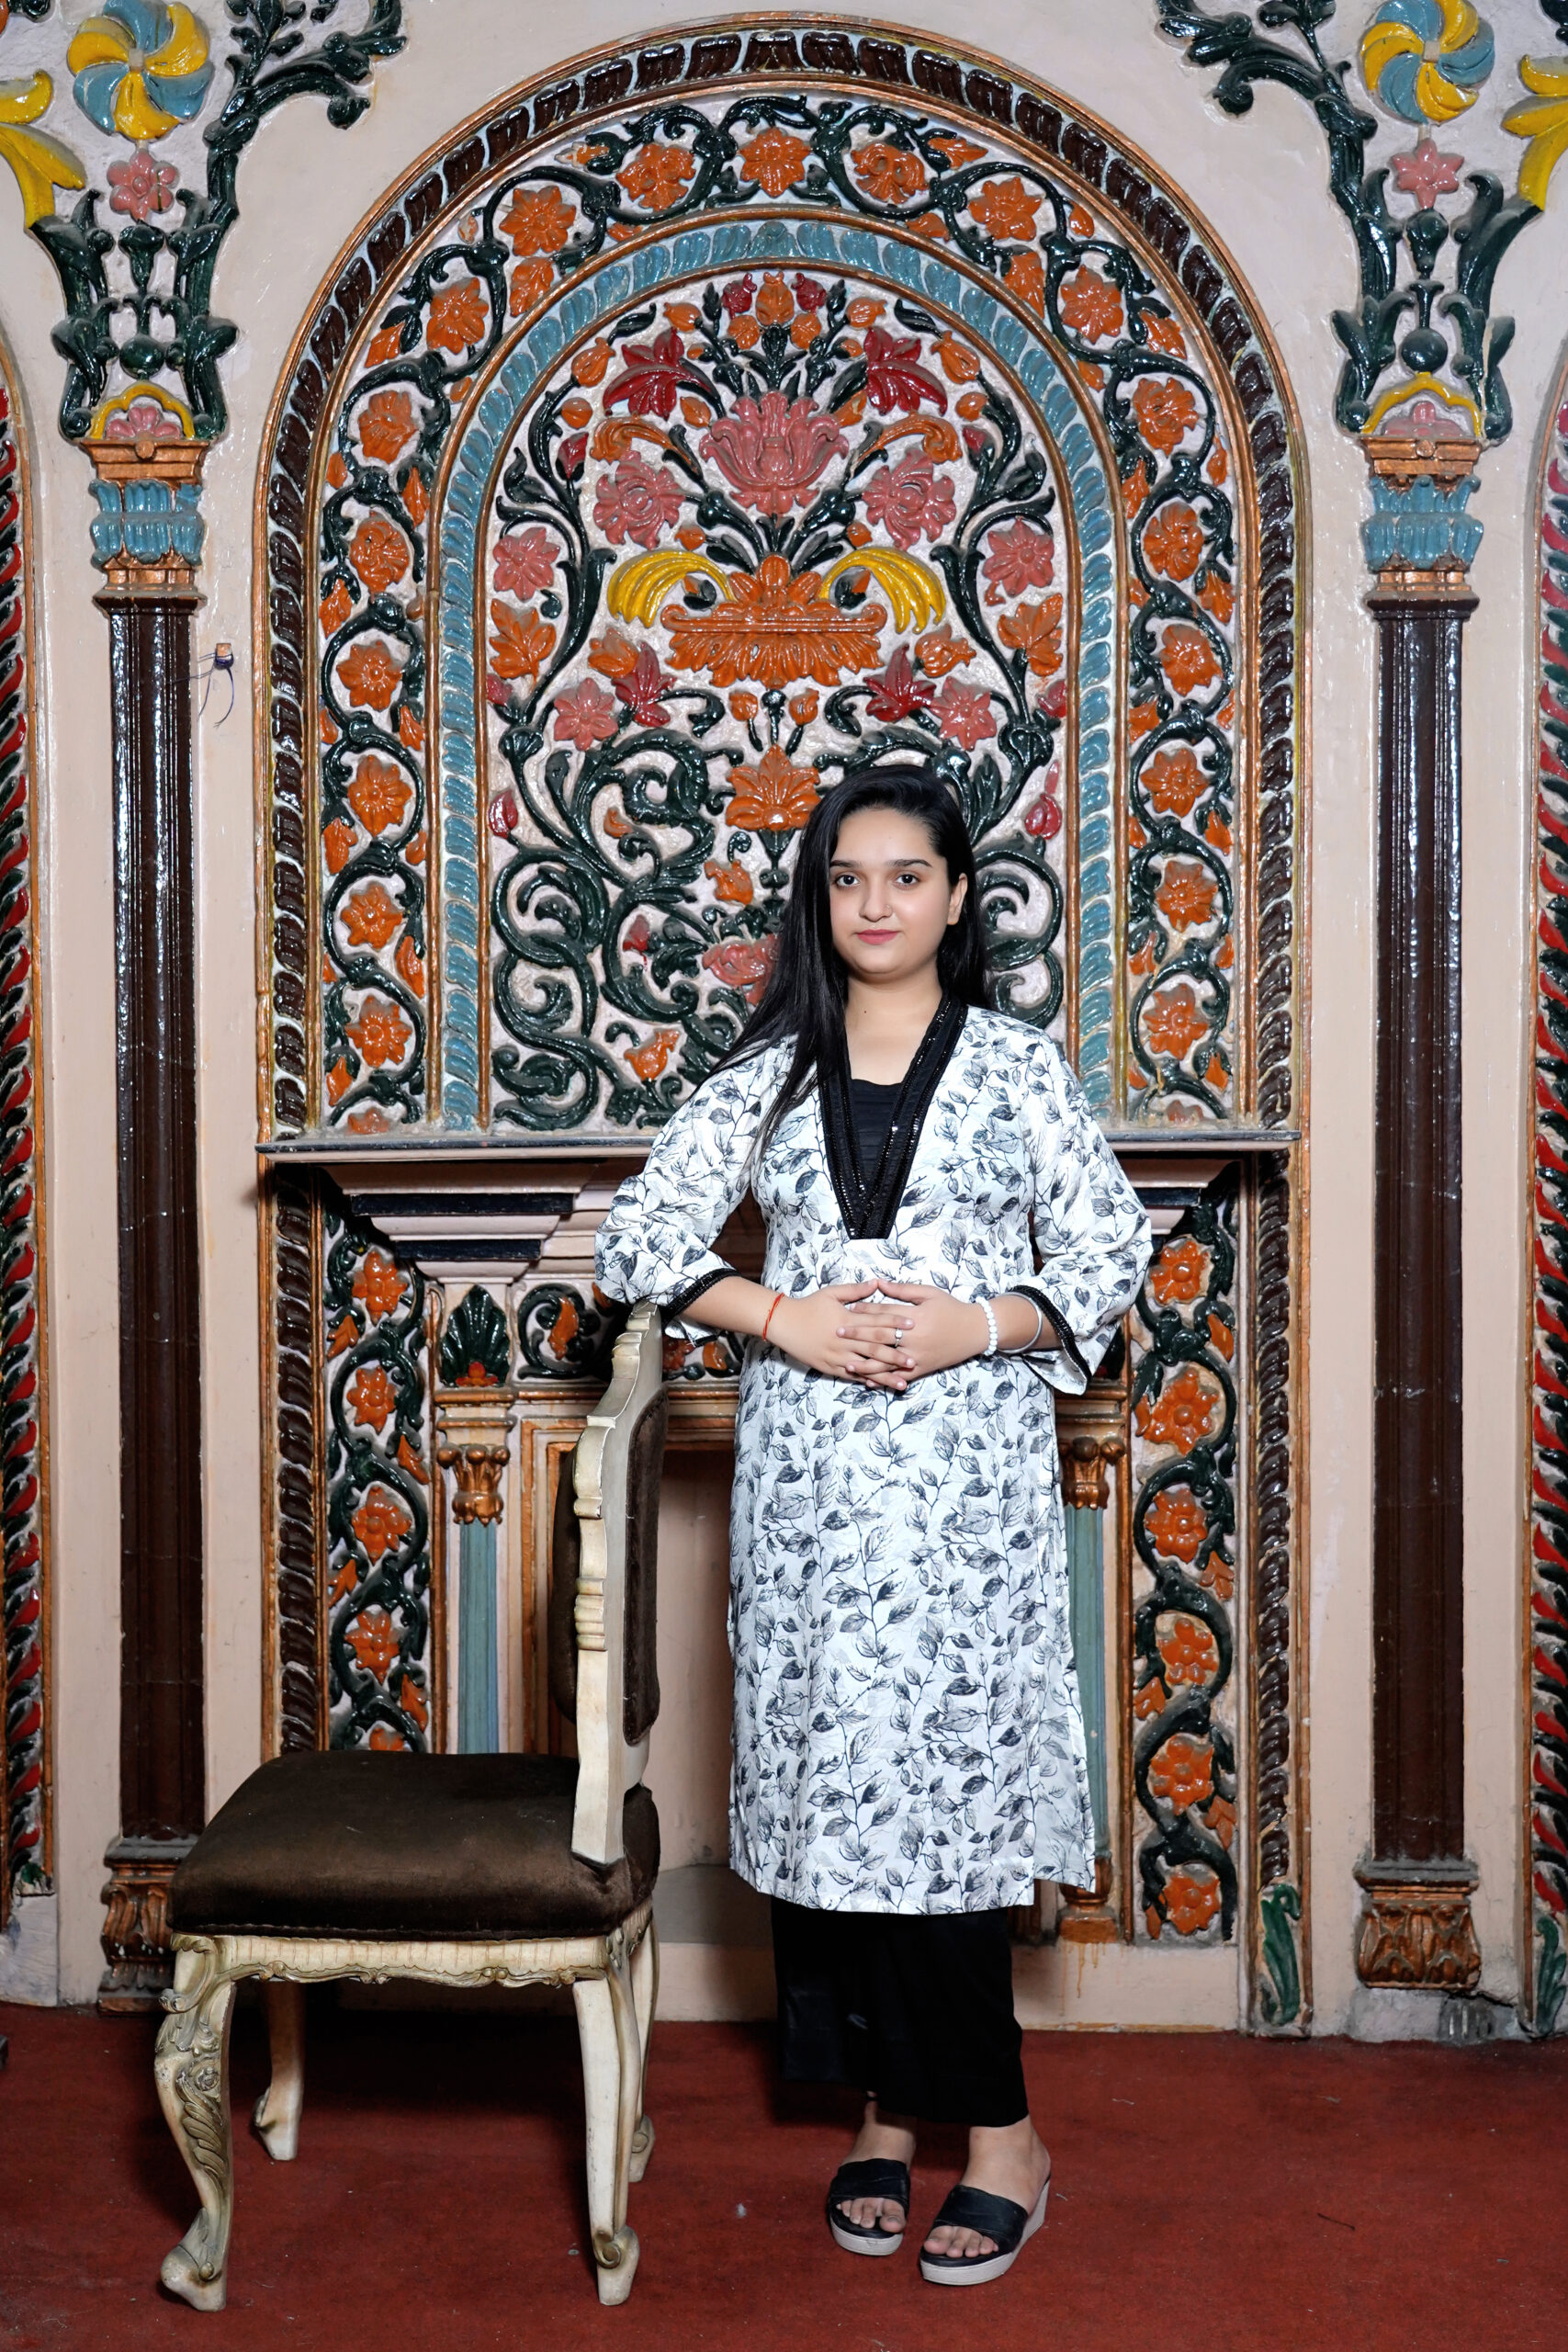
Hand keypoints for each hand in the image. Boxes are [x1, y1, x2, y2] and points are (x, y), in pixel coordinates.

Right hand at [770, 1284, 919, 1384]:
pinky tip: (879, 1385)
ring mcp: (837, 1355)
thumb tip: (877, 1283)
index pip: (876, 1321)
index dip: (895, 1322)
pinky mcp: (830, 1366)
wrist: (784, 1323)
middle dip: (896, 1355)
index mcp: (847, 1319)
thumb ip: (856, 1290)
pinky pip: (851, 1375)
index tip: (913, 1325)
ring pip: (865, 1367)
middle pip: (874, 1348)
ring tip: (903, 1382)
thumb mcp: (831, 1293)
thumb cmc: (809, 1305)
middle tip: (914, 1360)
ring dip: (885, 1375)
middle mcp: (844, 1340)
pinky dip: (866, 1380)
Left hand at [845, 1281, 991, 1383]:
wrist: (975, 1331)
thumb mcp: (928, 1293)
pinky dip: (883, 1380)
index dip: (865, 1312)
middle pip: (880, 1338)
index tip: (848, 1310)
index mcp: (914, 1318)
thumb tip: (878, 1283)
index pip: (884, 1314)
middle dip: (857, 1336)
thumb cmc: (951, 1308)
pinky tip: (868, 1381)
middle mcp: (914, 1339)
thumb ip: (902, 1289)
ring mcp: (917, 1356)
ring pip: (886, 1362)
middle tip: (837, 1334)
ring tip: (847, 1363)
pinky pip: (899, 1376)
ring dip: (865, 1364)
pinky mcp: (922, 1369)